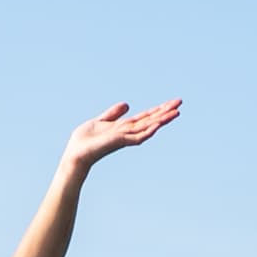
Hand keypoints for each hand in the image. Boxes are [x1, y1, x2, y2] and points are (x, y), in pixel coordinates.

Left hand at [60, 97, 181, 170]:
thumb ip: (113, 113)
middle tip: (180, 102)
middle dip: (165, 111)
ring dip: (162, 119)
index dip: (158, 109)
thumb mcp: (100, 121)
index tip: (171, 102)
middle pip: (150, 119)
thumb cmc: (85, 141)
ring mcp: (125, 137)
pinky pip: (138, 137)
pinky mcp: (120, 142)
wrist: (75, 155)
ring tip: (176, 111)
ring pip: (148, 127)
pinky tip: (158, 124)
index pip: (145, 116)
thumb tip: (127, 104)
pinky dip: (148, 131)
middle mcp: (127, 132)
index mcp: (124, 127)